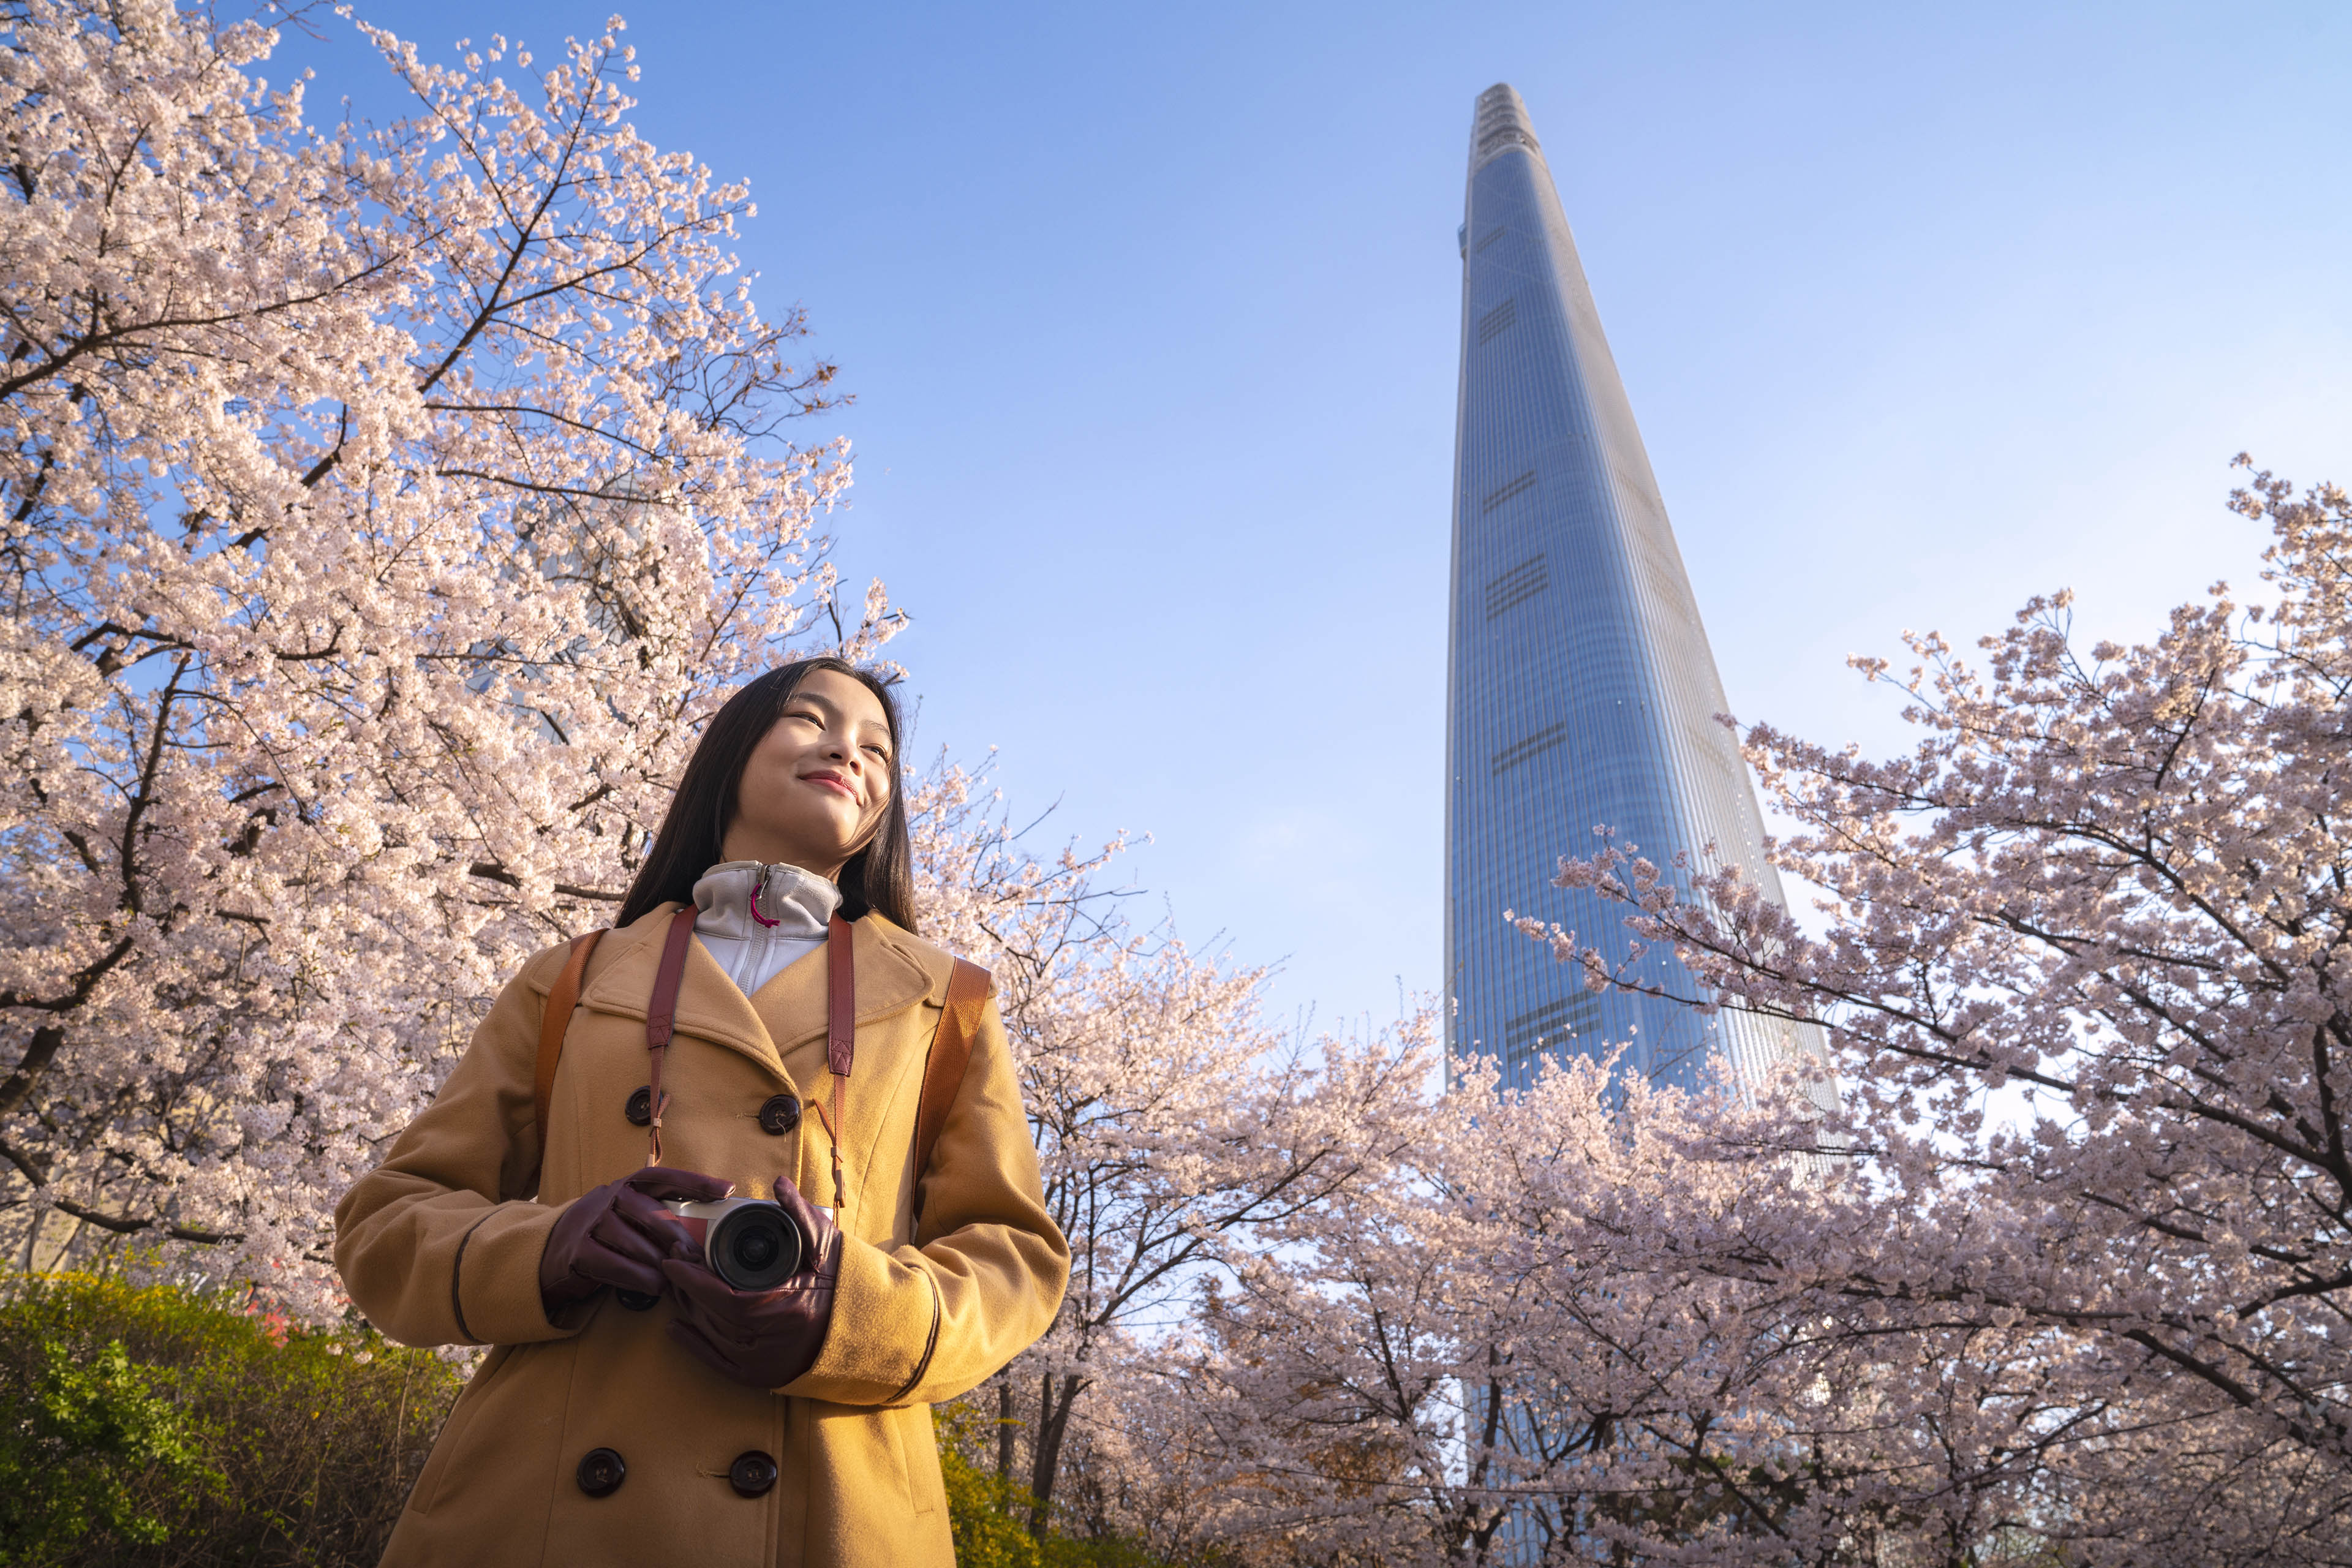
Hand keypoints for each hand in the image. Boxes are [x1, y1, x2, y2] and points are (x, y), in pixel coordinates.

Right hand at [539, 1165, 730, 1315]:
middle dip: (678, 1236)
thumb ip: (659, 1217)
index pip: (665, 1178)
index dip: (696, 1182)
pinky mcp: (578, 1252)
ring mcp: (590, 1223)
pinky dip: (639, 1279)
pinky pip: (615, 1266)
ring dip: (660, 1264)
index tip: (727, 1190)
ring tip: (677, 1278)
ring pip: (635, 1243)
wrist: (551, 1251)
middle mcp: (609, 1197)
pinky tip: (654, 1287)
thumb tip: (706, 1233)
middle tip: (697, 1256)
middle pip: (652, 1213)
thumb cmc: (606, 1234)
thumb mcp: (630, 1216)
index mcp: (628, 1185)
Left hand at [662, 1175, 841, 1388]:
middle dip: (687, 1288)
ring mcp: (764, 1364)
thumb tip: (779, 1183)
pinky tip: (676, 1327)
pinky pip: (717, 1362)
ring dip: (689, 1310)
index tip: (673, 1259)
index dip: (693, 1279)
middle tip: (673, 1262)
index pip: (724, 1297)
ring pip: (712, 1336)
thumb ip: (800, 1215)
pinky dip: (694, 1345)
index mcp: (785, 1310)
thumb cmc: (846, 1283)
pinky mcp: (761, 1376)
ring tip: (676, 1285)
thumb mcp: (827, 1246)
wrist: (869, 1326)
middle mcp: (771, 1344)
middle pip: (713, 1316)